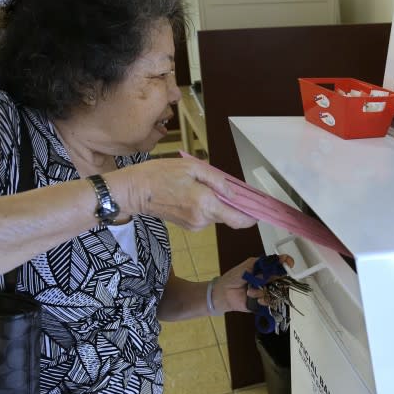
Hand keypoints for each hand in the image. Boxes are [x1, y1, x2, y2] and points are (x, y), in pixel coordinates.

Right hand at [108, 158, 256, 230]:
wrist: (134, 191)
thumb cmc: (159, 175)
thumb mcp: (192, 167)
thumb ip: (217, 180)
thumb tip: (234, 191)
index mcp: (205, 204)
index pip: (238, 219)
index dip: (252, 217)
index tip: (259, 211)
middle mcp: (202, 219)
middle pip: (229, 216)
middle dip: (232, 203)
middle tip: (225, 186)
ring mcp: (195, 225)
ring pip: (217, 215)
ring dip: (217, 202)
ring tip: (200, 185)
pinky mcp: (188, 226)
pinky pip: (206, 216)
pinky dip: (207, 206)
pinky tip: (193, 193)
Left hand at [211, 254, 295, 313]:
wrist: (224, 292)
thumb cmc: (234, 277)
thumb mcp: (248, 265)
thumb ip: (263, 264)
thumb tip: (277, 263)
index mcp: (264, 268)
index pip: (279, 264)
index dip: (286, 263)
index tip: (289, 263)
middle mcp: (267, 279)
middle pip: (281, 278)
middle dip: (276, 279)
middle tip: (264, 280)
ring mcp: (266, 290)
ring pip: (276, 290)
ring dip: (264, 291)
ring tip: (251, 291)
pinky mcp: (263, 301)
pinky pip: (270, 301)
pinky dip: (264, 299)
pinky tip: (255, 298)